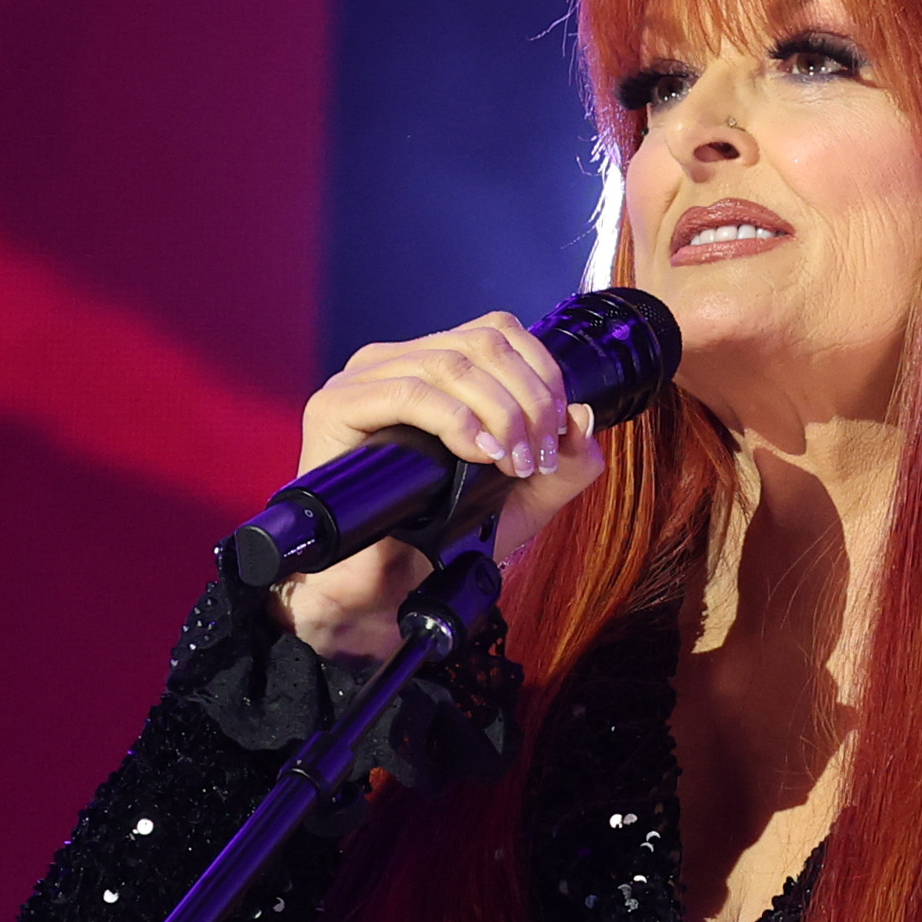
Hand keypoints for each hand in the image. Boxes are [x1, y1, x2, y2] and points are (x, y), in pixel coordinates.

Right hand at [275, 310, 608, 661]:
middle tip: (537, 458)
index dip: (542, 374)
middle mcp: (398, 362)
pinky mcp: (336, 406)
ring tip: (511, 465)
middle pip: (483, 343)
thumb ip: (562, 465)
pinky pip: (406, 392)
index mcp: (435, 367)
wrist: (382, 589)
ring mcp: (363, 379)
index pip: (500, 332)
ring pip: (451, 363)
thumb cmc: (440, 542)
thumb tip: (584, 416)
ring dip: (499, 413)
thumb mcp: (521, 503)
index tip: (558, 434)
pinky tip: (478, 455)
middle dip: (528, 400)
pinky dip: (455, 420)